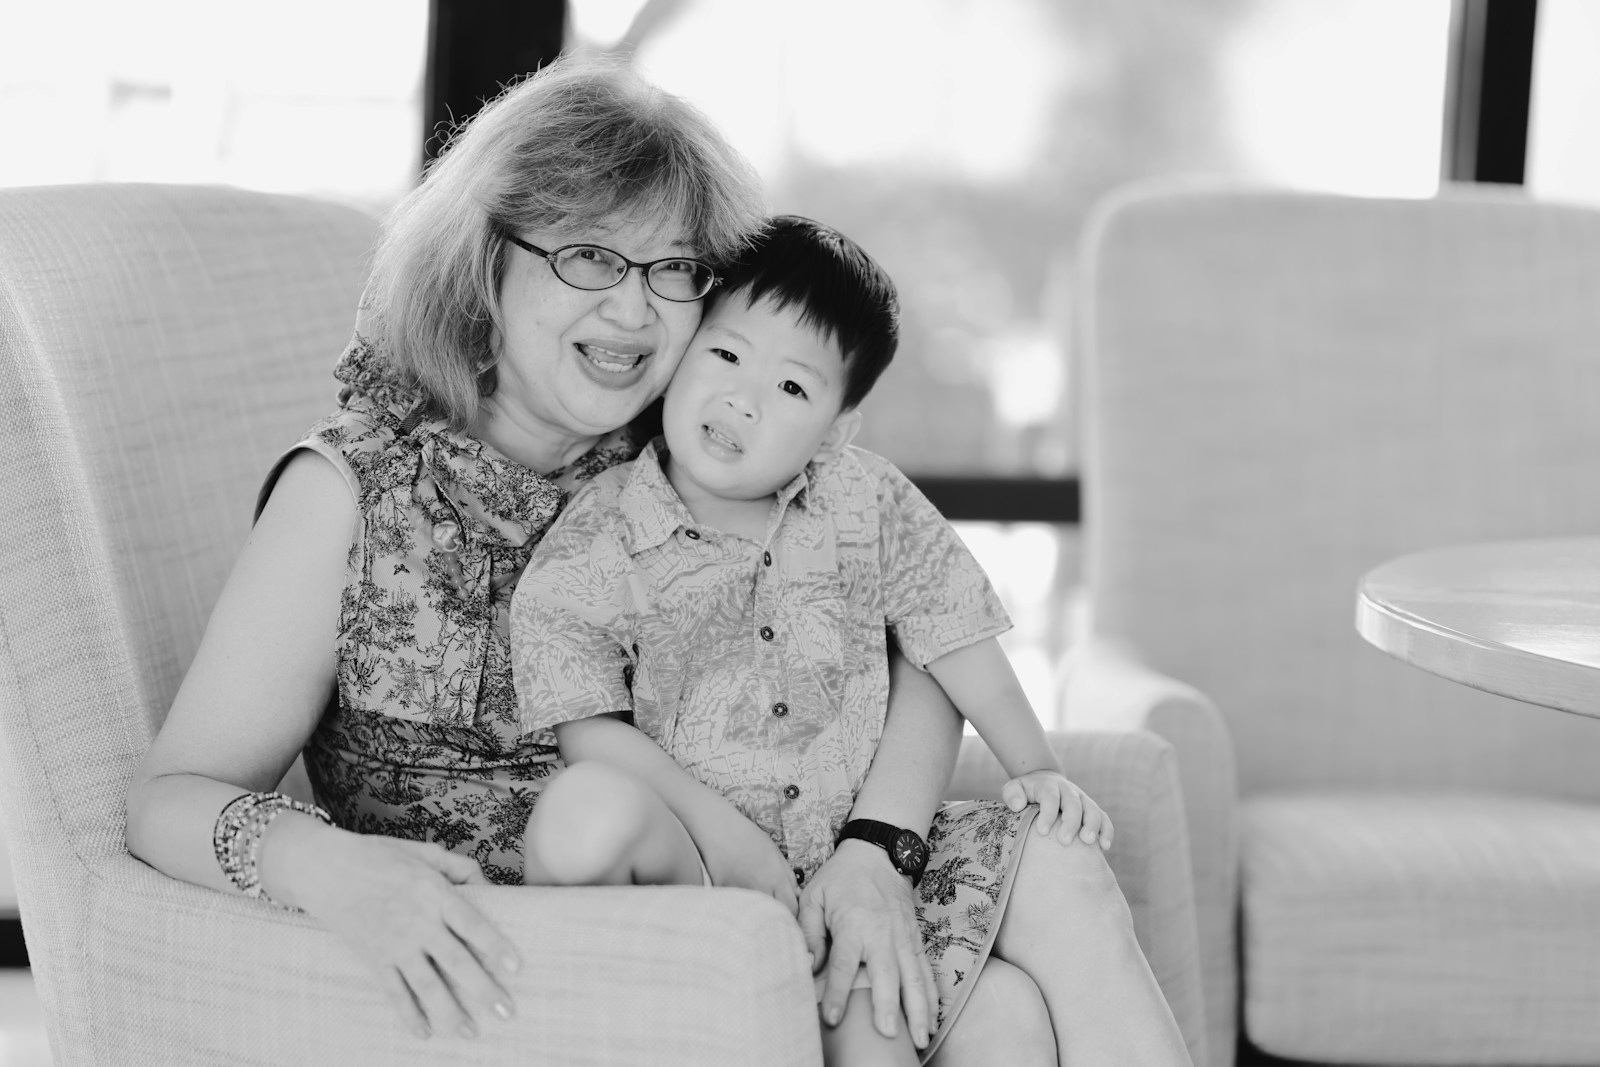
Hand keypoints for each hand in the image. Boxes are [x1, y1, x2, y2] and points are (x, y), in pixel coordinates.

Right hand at [260, 816, 520, 1039]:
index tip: (516, 967)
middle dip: (483, 990)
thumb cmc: (379, 856)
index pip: (472, 923)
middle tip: (507, 1012)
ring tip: (471, 1033)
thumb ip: (460, 867)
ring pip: (427, 986)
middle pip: (456, 962)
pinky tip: (425, 1033)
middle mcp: (417, 922)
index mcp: (434, 893)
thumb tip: (490, 885)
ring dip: (451, 1013)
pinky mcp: (373, 959)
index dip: (495, 946)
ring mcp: (394, 945)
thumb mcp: (424, 852)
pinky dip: (409, 1016)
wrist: (325, 869)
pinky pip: (394, 993)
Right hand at [694, 806, 799, 915]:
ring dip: (759, 917)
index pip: (792, 909)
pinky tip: (739, 905)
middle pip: (775, 917)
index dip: (793, 914)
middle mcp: (760, 889)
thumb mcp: (775, 853)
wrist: (718, 830)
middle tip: (775, 917)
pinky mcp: (724, 896)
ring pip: (755, 916)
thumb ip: (787, 876)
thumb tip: (796, 895)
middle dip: (778, 919)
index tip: (790, 914)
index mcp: (776, 879)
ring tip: (757, 914)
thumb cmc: (748, 837)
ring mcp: (741, 894)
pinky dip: (740, 910)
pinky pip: (736, 909)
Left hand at [797, 839, 936, 1050]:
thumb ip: (809, 932)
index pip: (845, 964)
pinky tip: (933, 1019)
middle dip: (889, 1006)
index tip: (832, 1019)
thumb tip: (809, 966)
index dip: (838, 993)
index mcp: (853, 925)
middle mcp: (882, 934)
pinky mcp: (916, 939)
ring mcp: (903, 938)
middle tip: (889, 1034)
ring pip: (915, 977)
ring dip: (919, 1009)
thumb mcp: (814, 897)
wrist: (877, 853)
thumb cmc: (841, 878)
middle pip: (886, 975)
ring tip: (922, 1038)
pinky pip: (926, 971)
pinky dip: (932, 996)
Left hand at [1001, 770, 1113, 848]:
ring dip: (1092, 826)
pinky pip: (1103, 818)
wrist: (1044, 781)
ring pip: (1092, 810)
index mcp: (1049, 786)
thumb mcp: (1014, 788)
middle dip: (1071, 822)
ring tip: (1088, 842)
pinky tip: (1104, 846)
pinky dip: (1106, 830)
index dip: (1048, 813)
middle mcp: (1068, 791)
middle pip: (1073, 804)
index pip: (1050, 797)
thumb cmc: (1026, 792)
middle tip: (1064, 841)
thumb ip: (1012, 793)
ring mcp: (1082, 799)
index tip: (1042, 831)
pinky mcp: (1092, 809)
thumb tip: (1017, 805)